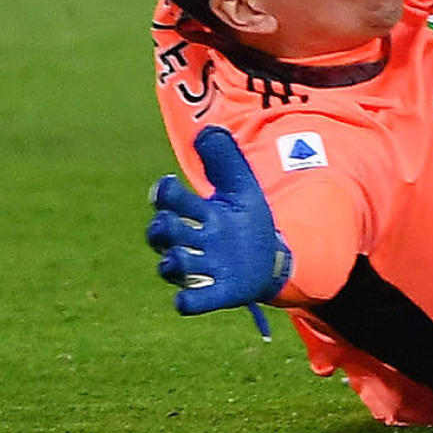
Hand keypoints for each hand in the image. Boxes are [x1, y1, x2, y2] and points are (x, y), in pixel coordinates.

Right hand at [146, 126, 290, 331]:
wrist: (271, 257)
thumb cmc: (246, 220)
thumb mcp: (242, 187)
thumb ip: (226, 160)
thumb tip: (208, 130)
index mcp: (197, 213)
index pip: (171, 202)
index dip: (165, 195)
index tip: (166, 184)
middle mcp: (193, 240)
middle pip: (165, 234)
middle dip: (161, 229)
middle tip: (165, 222)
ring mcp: (203, 267)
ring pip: (174, 266)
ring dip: (171, 262)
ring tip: (178, 256)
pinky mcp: (217, 293)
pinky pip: (194, 302)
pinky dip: (187, 302)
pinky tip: (183, 301)